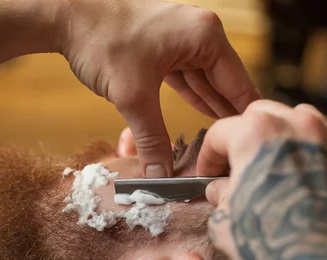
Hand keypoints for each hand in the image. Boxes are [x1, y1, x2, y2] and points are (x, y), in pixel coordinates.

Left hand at [57, 0, 259, 176]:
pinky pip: (184, 74)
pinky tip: (203, 112)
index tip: (258, 141)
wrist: (68, 16)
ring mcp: (181, 37)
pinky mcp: (162, 44)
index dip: (245, 116)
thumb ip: (152, 138)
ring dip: (209, 106)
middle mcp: (199, 33)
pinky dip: (190, 94)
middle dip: (227, 115)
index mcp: (205, 37)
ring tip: (226, 138)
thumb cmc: (102, 43)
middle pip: (223, 81)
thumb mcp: (132, 97)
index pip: (238, 83)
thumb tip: (160, 175)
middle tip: (240, 149)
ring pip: (202, 79)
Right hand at [197, 100, 326, 259]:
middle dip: (243, 137)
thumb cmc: (270, 242)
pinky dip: (308, 152)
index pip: (219, 133)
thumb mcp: (225, 219)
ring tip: (271, 166)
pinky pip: (323, 143)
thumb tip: (220, 189)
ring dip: (279, 136)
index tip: (206, 175)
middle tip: (236, 166)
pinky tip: (300, 179)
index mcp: (255, 134)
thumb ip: (220, 196)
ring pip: (296, 120)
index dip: (207, 157)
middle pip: (259, 115)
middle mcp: (294, 126)